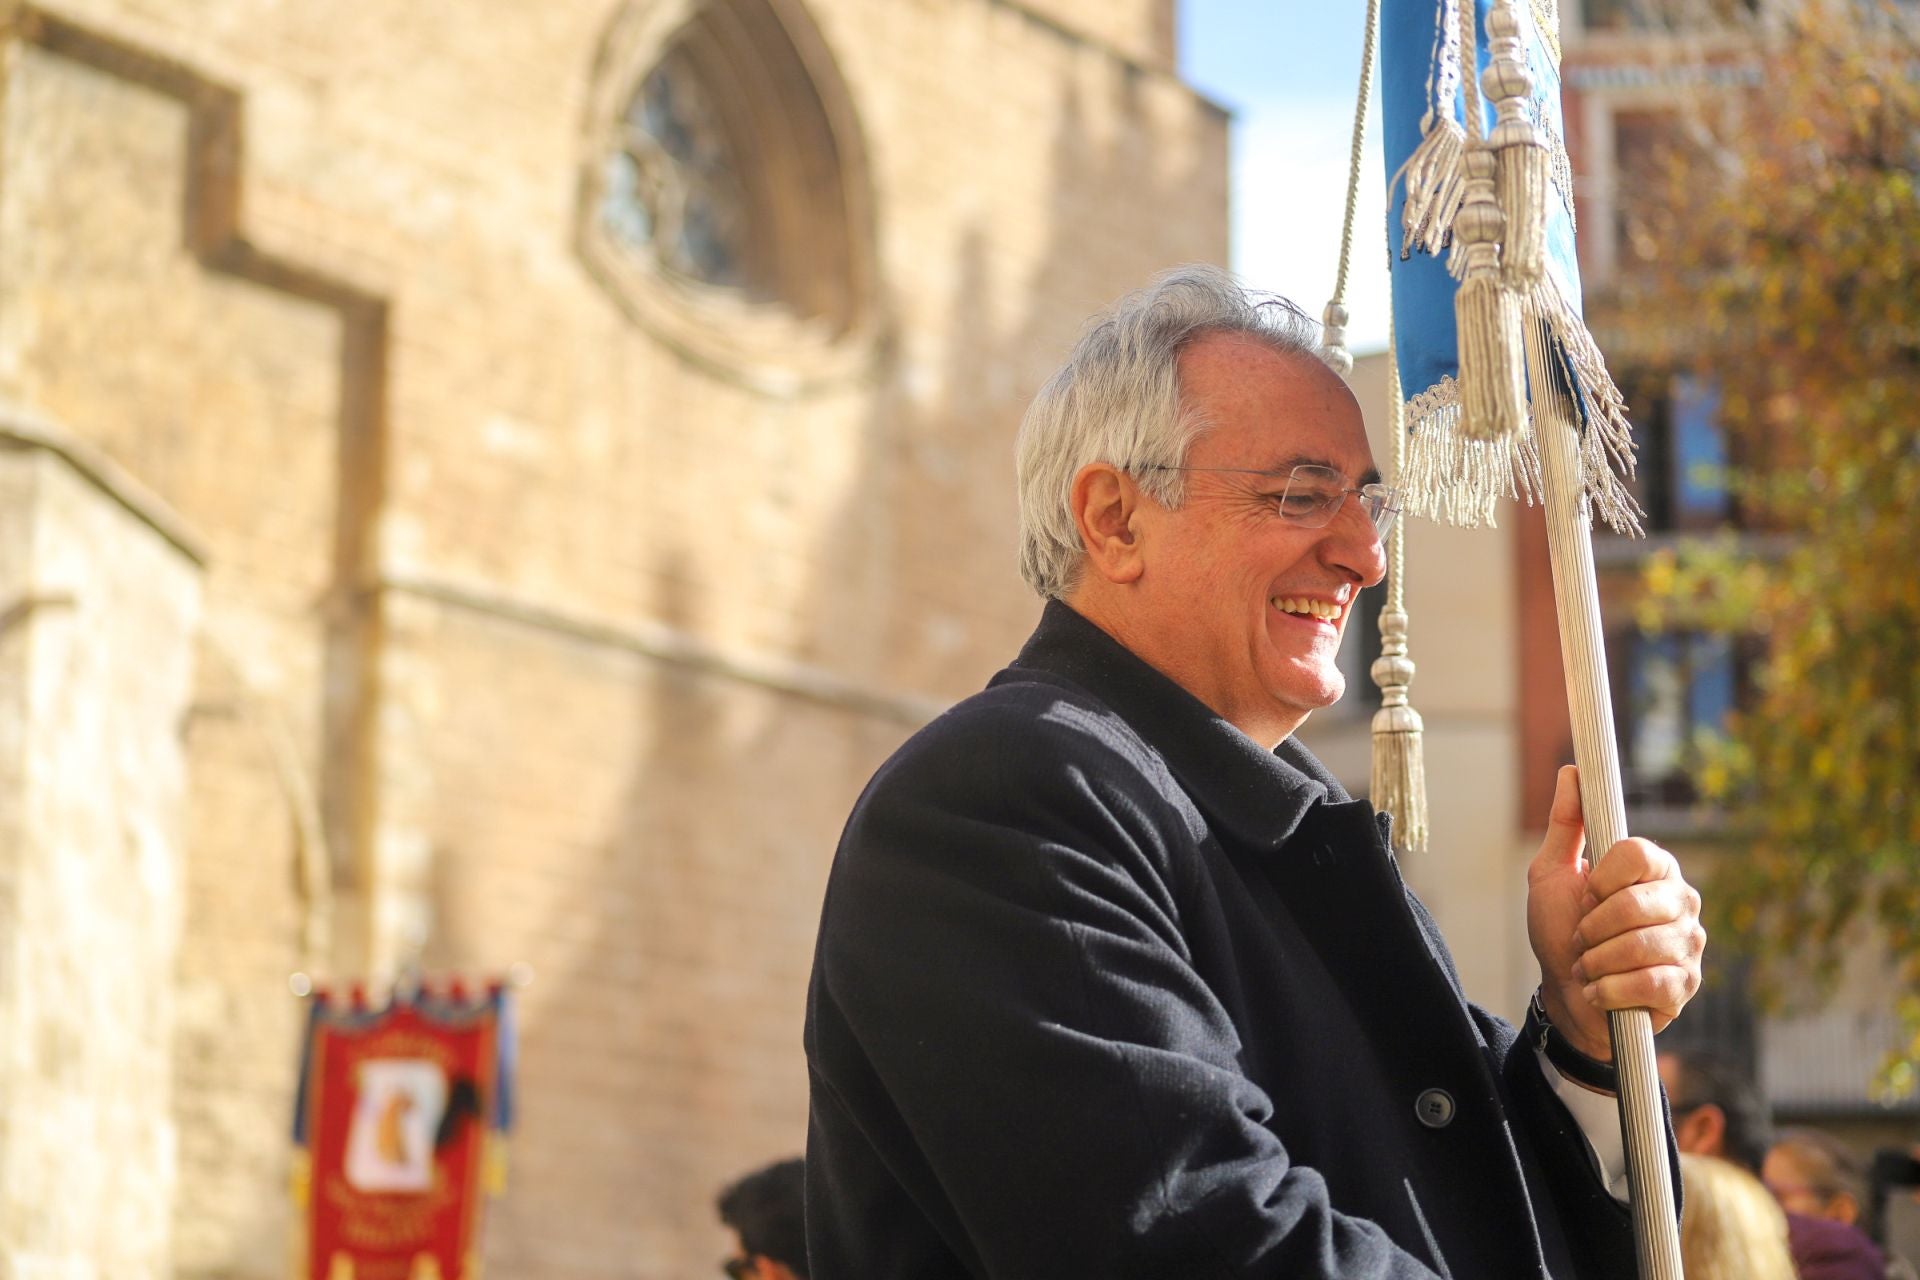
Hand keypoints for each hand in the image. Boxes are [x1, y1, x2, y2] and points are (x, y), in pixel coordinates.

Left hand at [1525, 765, 1704, 1059]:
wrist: (1567, 995)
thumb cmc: (1561, 930)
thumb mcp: (1553, 874)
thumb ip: (1567, 824)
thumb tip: (1572, 771)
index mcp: (1654, 868)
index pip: (1637, 853)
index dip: (1601, 878)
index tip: (1586, 894)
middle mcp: (1682, 900)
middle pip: (1635, 903)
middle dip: (1592, 927)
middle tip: (1582, 937)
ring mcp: (1689, 944)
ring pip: (1638, 945)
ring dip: (1596, 960)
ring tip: (1589, 964)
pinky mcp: (1687, 984)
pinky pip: (1648, 982)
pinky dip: (1608, 989)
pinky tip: (1600, 990)